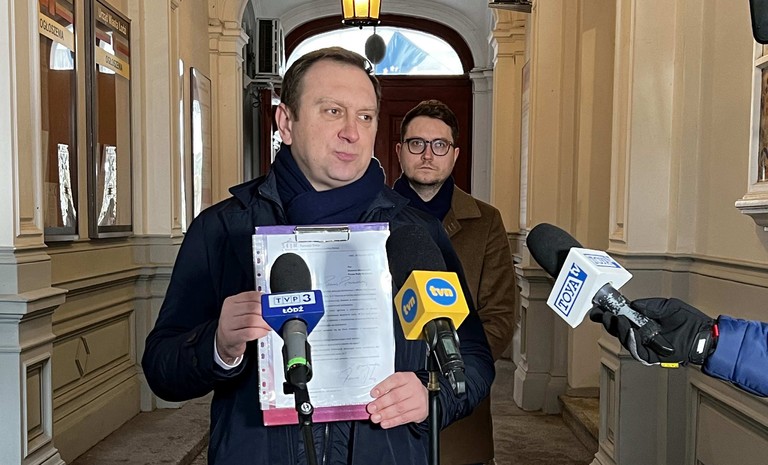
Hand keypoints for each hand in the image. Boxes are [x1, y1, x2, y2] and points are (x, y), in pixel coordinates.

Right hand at [215, 291, 270, 362]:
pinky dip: (260, 332)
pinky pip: (250, 333)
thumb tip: (270, 303)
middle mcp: (228, 311)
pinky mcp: (231, 337)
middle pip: (252, 308)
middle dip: (266, 313)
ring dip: (264, 323)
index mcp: (231, 301)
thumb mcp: (241, 311)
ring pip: (252, 320)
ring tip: (269, 325)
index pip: (251, 296)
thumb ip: (254, 305)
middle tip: (273, 317)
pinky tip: (263, 332)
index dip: (264, 300)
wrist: (223, 341)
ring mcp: (228, 325)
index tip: (271, 304)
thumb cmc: (236, 324)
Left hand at [366, 372, 427, 428]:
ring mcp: (418, 401)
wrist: (425, 397)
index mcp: (407, 378)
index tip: (373, 394)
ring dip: (385, 414)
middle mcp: (414, 388)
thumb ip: (387, 388)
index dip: (382, 387)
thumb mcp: (400, 383)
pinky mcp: (419, 412)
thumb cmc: (408, 389)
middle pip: (396, 396)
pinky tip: (384, 423)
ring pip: (399, 408)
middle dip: (381, 403)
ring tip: (375, 417)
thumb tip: (373, 398)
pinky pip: (404, 418)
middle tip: (371, 408)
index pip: (394, 380)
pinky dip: (392, 422)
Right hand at [589, 297, 716, 365]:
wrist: (704, 335)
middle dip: (609, 322)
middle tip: (603, 314)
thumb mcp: (667, 306)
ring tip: (617, 320)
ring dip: (619, 330)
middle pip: (618, 330)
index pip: (620, 318)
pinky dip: (632, 343)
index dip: (608, 314)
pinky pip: (638, 352)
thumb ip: (649, 306)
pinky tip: (631, 333)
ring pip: (625, 341)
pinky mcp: (652, 356)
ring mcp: (645, 346)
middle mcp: (641, 334)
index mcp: (642, 322)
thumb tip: (632, 304)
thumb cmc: (688, 321)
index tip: (598, 307)